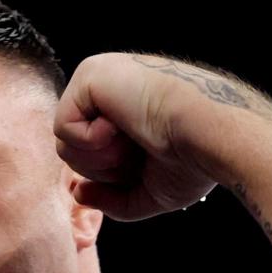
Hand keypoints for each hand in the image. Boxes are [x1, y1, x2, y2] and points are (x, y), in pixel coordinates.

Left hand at [53, 53, 216, 220]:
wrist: (208, 134)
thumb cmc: (193, 160)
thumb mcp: (151, 190)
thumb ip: (112, 197)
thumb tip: (77, 193)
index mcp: (126, 107)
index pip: (92, 152)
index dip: (112, 172)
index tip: (146, 163)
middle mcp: (110, 89)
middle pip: (74, 151)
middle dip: (106, 169)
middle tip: (140, 151)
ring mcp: (98, 78)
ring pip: (65, 144)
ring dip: (101, 157)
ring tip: (134, 138)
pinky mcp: (88, 76)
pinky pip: (63, 128)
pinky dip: (93, 142)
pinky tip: (122, 127)